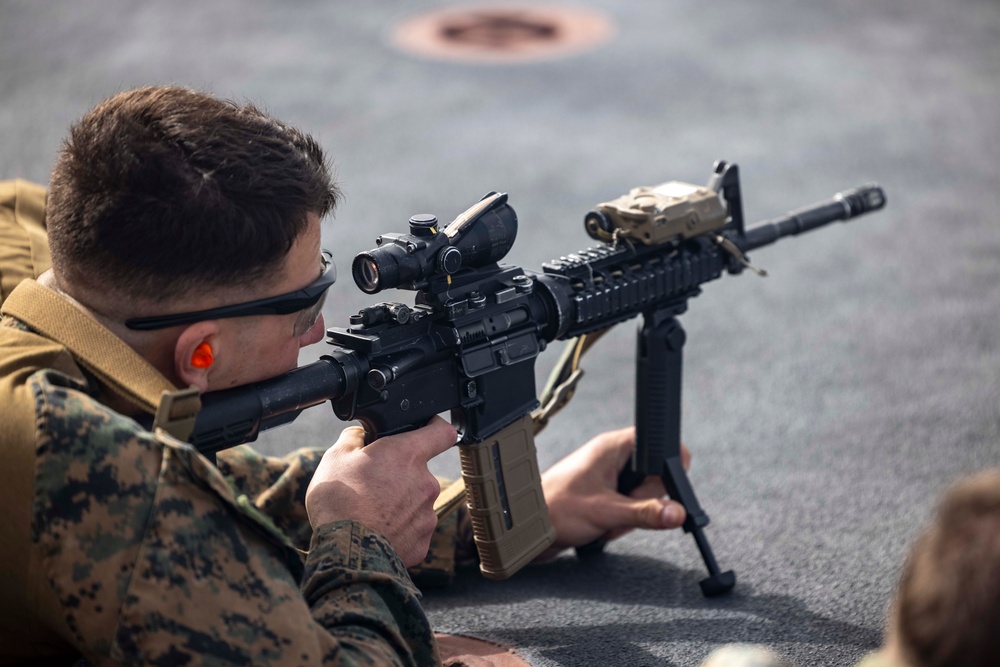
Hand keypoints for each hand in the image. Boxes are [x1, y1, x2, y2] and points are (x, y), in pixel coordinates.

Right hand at [305, 416, 456, 566]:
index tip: (427, 429)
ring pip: (415, 502)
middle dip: (400, 475)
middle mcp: (426, 482)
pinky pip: (412, 529)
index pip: (442, 432)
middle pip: (419, 472)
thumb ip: (356, 438)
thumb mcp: (336, 456)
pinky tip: (376, 532)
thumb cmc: (339, 501)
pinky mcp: (422, 542)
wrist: (345, 552)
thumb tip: (361, 435)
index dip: (435, 427)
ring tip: (370, 513)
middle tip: (372, 485)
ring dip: (399, 504)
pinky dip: (398, 530)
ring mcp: (427, 514)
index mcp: (408, 455)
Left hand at [537, 426, 690, 560]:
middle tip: (621, 509)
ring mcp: (609, 476)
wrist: (528, 526)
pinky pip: (629, 508)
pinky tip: (604, 526)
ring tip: (608, 521)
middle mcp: (613, 457)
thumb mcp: (606, 512)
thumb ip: (645, 513)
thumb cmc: (555, 508)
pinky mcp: (605, 494)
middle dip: (642, 502)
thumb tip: (677, 513)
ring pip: (643, 496)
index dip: (665, 469)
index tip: (658, 491)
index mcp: (614, 447)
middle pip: (655, 477)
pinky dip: (621, 521)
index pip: (659, 446)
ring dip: (631, 515)